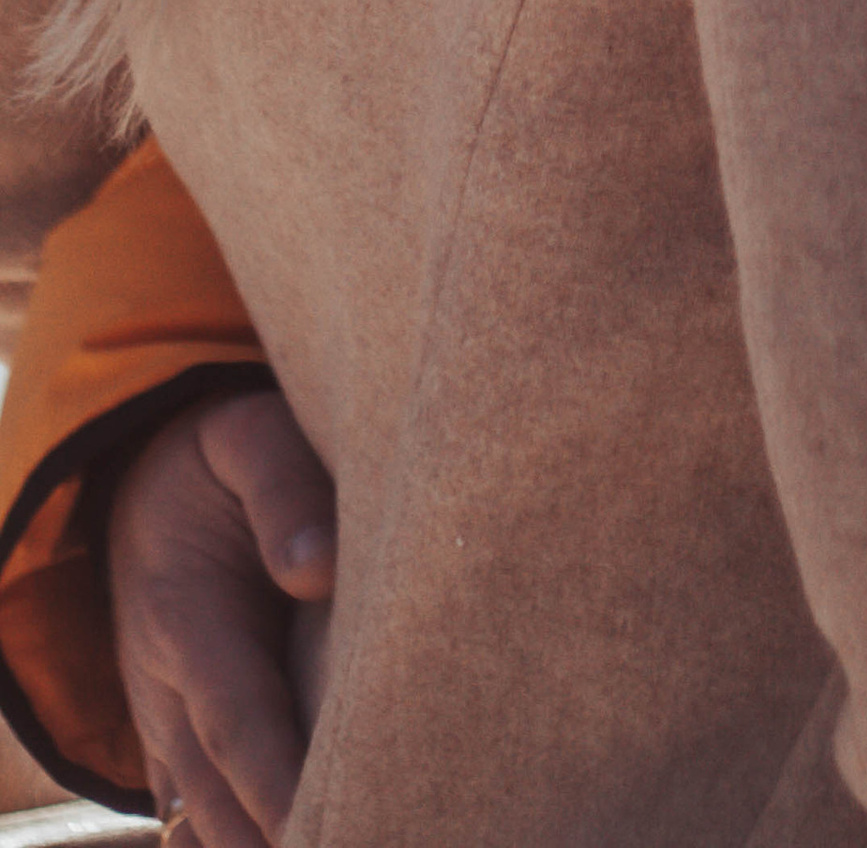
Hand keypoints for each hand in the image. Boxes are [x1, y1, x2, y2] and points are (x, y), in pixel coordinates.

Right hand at [107, 386, 334, 847]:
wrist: (137, 483)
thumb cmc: (216, 459)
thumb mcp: (243, 437)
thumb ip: (282, 487)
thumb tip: (318, 565)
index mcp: (186, 617)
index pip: (238, 720)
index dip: (276, 783)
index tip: (319, 826)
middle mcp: (165, 687)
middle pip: (219, 792)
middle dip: (271, 839)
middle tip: (350, 840)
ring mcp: (164, 720)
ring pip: (204, 813)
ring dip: (251, 843)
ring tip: (335, 843)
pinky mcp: (176, 736)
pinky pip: (196, 804)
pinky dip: (228, 837)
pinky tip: (279, 846)